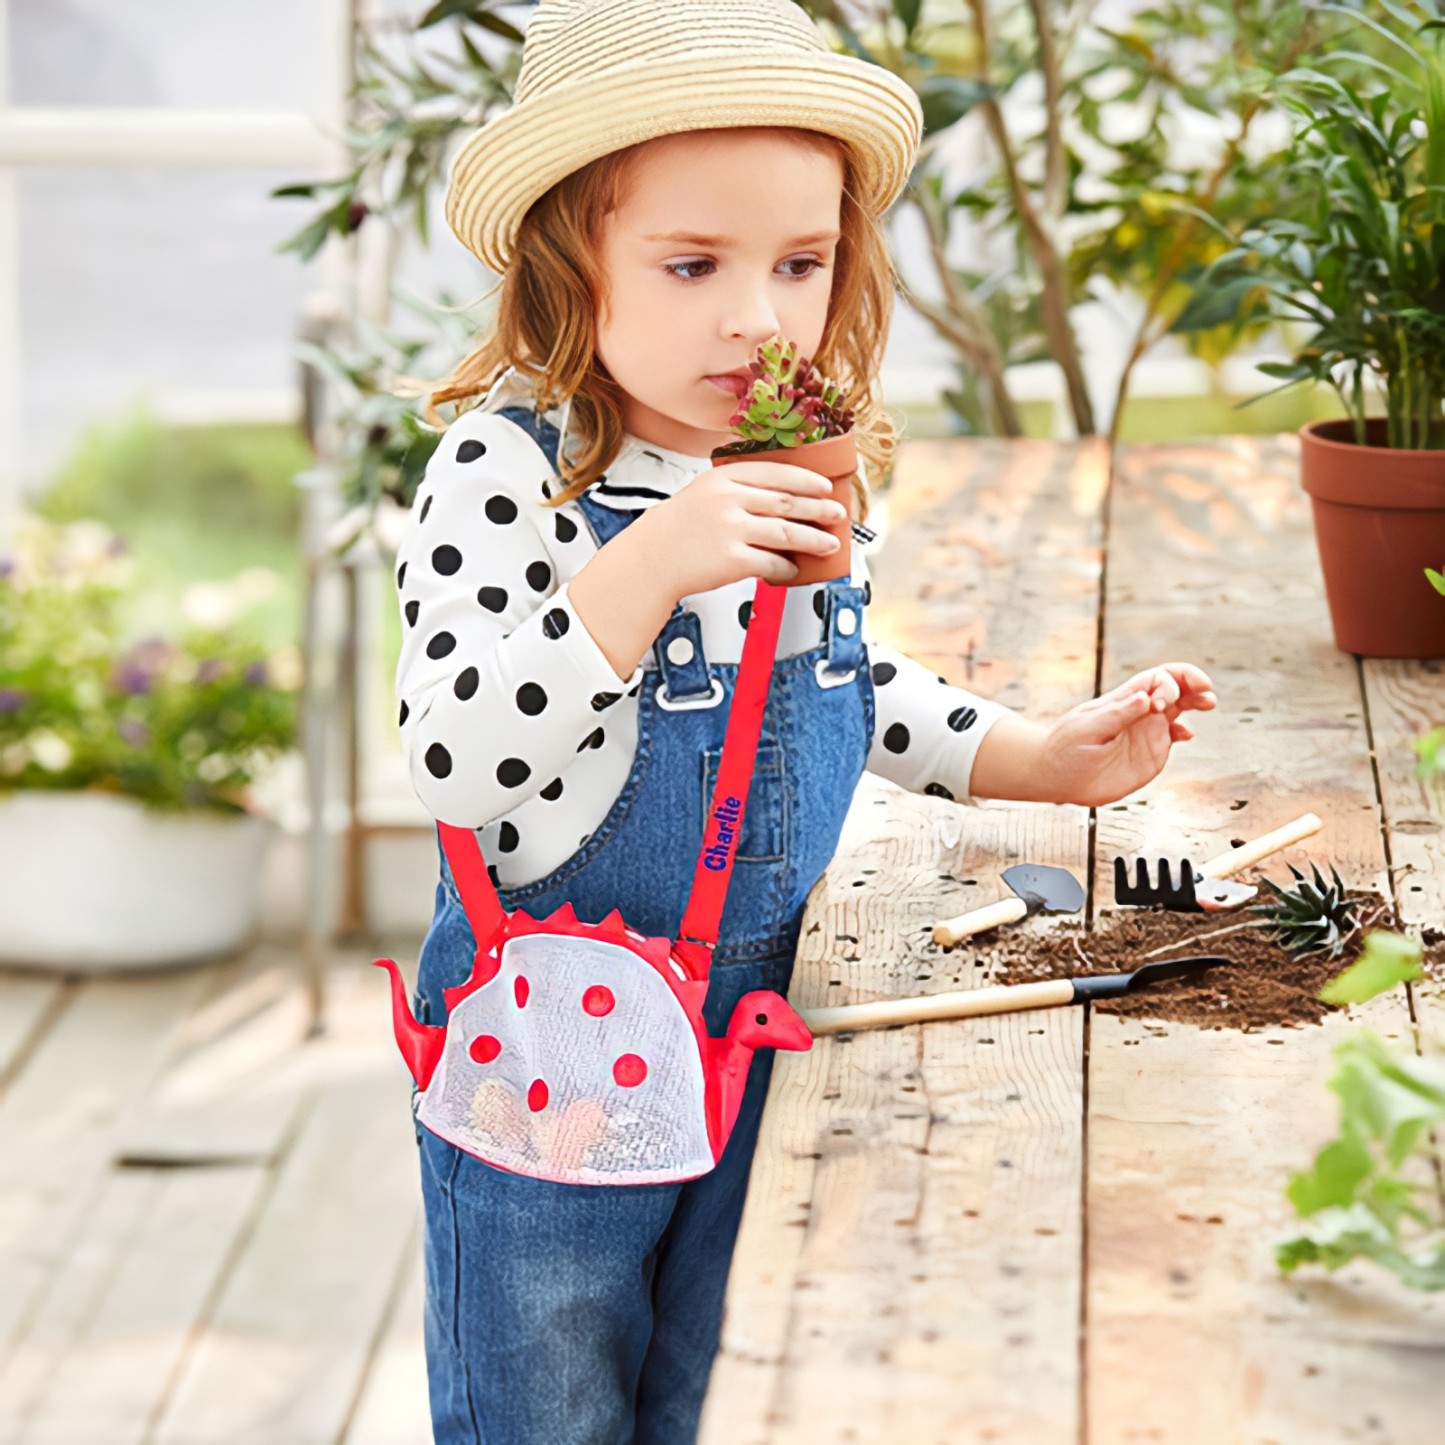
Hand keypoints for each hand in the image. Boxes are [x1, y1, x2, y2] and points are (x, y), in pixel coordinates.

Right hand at [637, 459, 847, 599]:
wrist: (652, 558)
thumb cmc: (679, 528)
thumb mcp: (705, 492)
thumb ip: (740, 489)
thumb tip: (786, 500)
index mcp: (724, 478)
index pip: (777, 472)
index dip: (807, 480)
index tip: (825, 486)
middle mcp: (729, 500)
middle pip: (788, 502)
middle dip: (820, 509)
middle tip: (838, 514)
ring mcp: (731, 530)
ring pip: (787, 533)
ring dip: (814, 540)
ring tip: (829, 544)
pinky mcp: (732, 560)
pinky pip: (771, 564)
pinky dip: (786, 568)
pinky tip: (793, 569)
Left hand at [1042, 663, 1217, 807]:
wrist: (1054, 775)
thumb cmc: (1063, 748)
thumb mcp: (1086, 728)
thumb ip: (1117, 715)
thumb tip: (1144, 697)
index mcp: (1123, 700)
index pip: (1156, 678)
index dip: (1169, 682)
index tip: (1161, 703)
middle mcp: (1139, 712)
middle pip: (1174, 687)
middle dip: (1191, 682)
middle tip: (1204, 690)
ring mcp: (1146, 731)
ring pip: (1179, 708)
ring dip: (1196, 700)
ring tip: (1209, 701)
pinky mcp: (1150, 752)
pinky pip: (1173, 736)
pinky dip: (1184, 731)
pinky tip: (1187, 735)